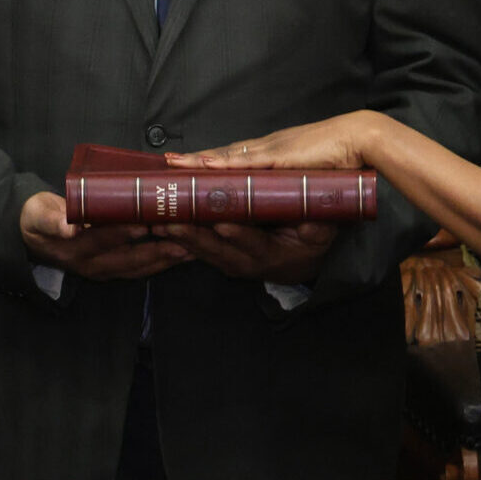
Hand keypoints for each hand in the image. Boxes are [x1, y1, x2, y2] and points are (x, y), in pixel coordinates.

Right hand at [21, 191, 189, 280]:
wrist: (30, 237)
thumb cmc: (38, 218)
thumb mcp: (39, 216)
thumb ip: (54, 221)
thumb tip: (69, 227)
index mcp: (77, 249)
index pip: (105, 241)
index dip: (126, 233)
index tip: (147, 225)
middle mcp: (93, 265)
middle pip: (132, 259)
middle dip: (161, 250)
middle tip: (187, 239)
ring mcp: (104, 270)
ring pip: (141, 266)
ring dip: (167, 258)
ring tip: (193, 247)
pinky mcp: (112, 270)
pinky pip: (141, 268)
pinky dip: (162, 259)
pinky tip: (182, 251)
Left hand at [154, 220, 335, 284]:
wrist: (302, 262)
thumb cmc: (311, 241)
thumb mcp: (321, 231)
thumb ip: (316, 224)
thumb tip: (312, 216)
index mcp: (272, 255)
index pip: (253, 244)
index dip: (239, 235)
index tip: (222, 224)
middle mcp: (248, 263)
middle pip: (218, 250)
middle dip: (194, 236)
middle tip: (172, 223)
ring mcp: (232, 263)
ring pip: (203, 252)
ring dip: (181, 238)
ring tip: (160, 223)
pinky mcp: (221, 258)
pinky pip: (199, 251)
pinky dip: (180, 241)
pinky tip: (163, 228)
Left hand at [165, 110, 383, 172]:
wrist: (361, 140)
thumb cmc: (340, 158)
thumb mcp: (310, 178)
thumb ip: (294, 187)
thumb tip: (286, 202)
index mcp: (272, 153)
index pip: (234, 158)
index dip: (210, 163)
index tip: (187, 166)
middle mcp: (267, 149)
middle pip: (223, 156)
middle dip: (195, 162)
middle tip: (166, 165)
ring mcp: (271, 151)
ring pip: (227, 157)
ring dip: (200, 162)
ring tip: (174, 166)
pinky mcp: (280, 156)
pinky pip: (246, 162)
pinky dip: (223, 163)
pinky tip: (204, 165)